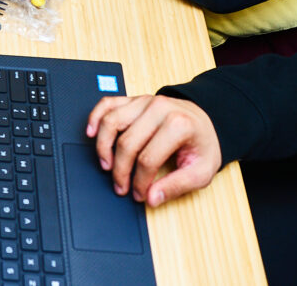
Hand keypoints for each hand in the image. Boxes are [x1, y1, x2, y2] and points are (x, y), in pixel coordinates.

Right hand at [86, 94, 221, 206]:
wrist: (205, 120)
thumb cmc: (201, 144)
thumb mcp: (202, 171)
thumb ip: (177, 186)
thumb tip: (151, 198)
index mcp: (179, 125)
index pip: (148, 159)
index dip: (140, 182)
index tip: (139, 194)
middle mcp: (159, 109)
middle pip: (127, 143)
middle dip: (120, 170)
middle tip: (120, 186)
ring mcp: (144, 101)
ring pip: (111, 122)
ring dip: (103, 146)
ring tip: (105, 164)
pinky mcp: (133, 99)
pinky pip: (107, 104)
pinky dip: (95, 118)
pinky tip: (91, 133)